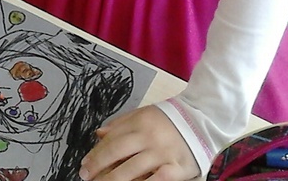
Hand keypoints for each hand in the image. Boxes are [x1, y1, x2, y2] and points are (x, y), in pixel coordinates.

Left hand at [78, 105, 199, 180]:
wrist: (203, 122)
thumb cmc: (169, 120)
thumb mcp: (143, 114)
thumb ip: (121, 124)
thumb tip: (99, 134)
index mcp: (140, 123)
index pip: (112, 140)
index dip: (96, 154)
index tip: (85, 165)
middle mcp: (149, 137)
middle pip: (118, 153)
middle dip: (99, 167)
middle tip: (87, 176)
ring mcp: (163, 153)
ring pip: (132, 169)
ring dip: (114, 179)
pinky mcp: (176, 168)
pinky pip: (156, 180)